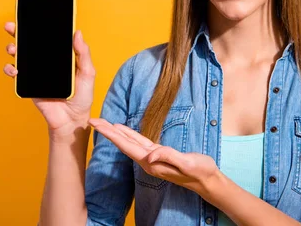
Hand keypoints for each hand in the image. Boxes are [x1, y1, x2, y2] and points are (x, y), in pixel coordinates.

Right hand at [3, 21, 95, 138]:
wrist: (72, 119)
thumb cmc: (82, 96)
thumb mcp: (87, 73)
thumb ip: (83, 53)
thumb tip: (77, 33)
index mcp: (61, 55)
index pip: (49, 37)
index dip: (40, 25)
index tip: (33, 13)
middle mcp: (47, 61)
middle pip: (30, 42)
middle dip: (18, 32)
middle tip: (12, 26)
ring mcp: (36, 72)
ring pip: (20, 55)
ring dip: (13, 48)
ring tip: (14, 49)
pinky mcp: (28, 84)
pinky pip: (15, 74)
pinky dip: (11, 69)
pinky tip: (14, 69)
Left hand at [89, 118, 220, 195]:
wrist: (207, 181)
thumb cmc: (199, 171)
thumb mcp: (186, 163)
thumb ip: (168, 156)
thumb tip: (150, 154)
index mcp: (151, 162)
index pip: (126, 145)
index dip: (111, 134)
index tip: (98, 124)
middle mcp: (148, 161)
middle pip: (123, 144)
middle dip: (107, 132)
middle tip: (93, 120)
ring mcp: (153, 158)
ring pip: (129, 142)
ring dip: (116, 133)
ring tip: (104, 123)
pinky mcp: (159, 154)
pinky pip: (139, 142)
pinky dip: (129, 135)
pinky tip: (123, 130)